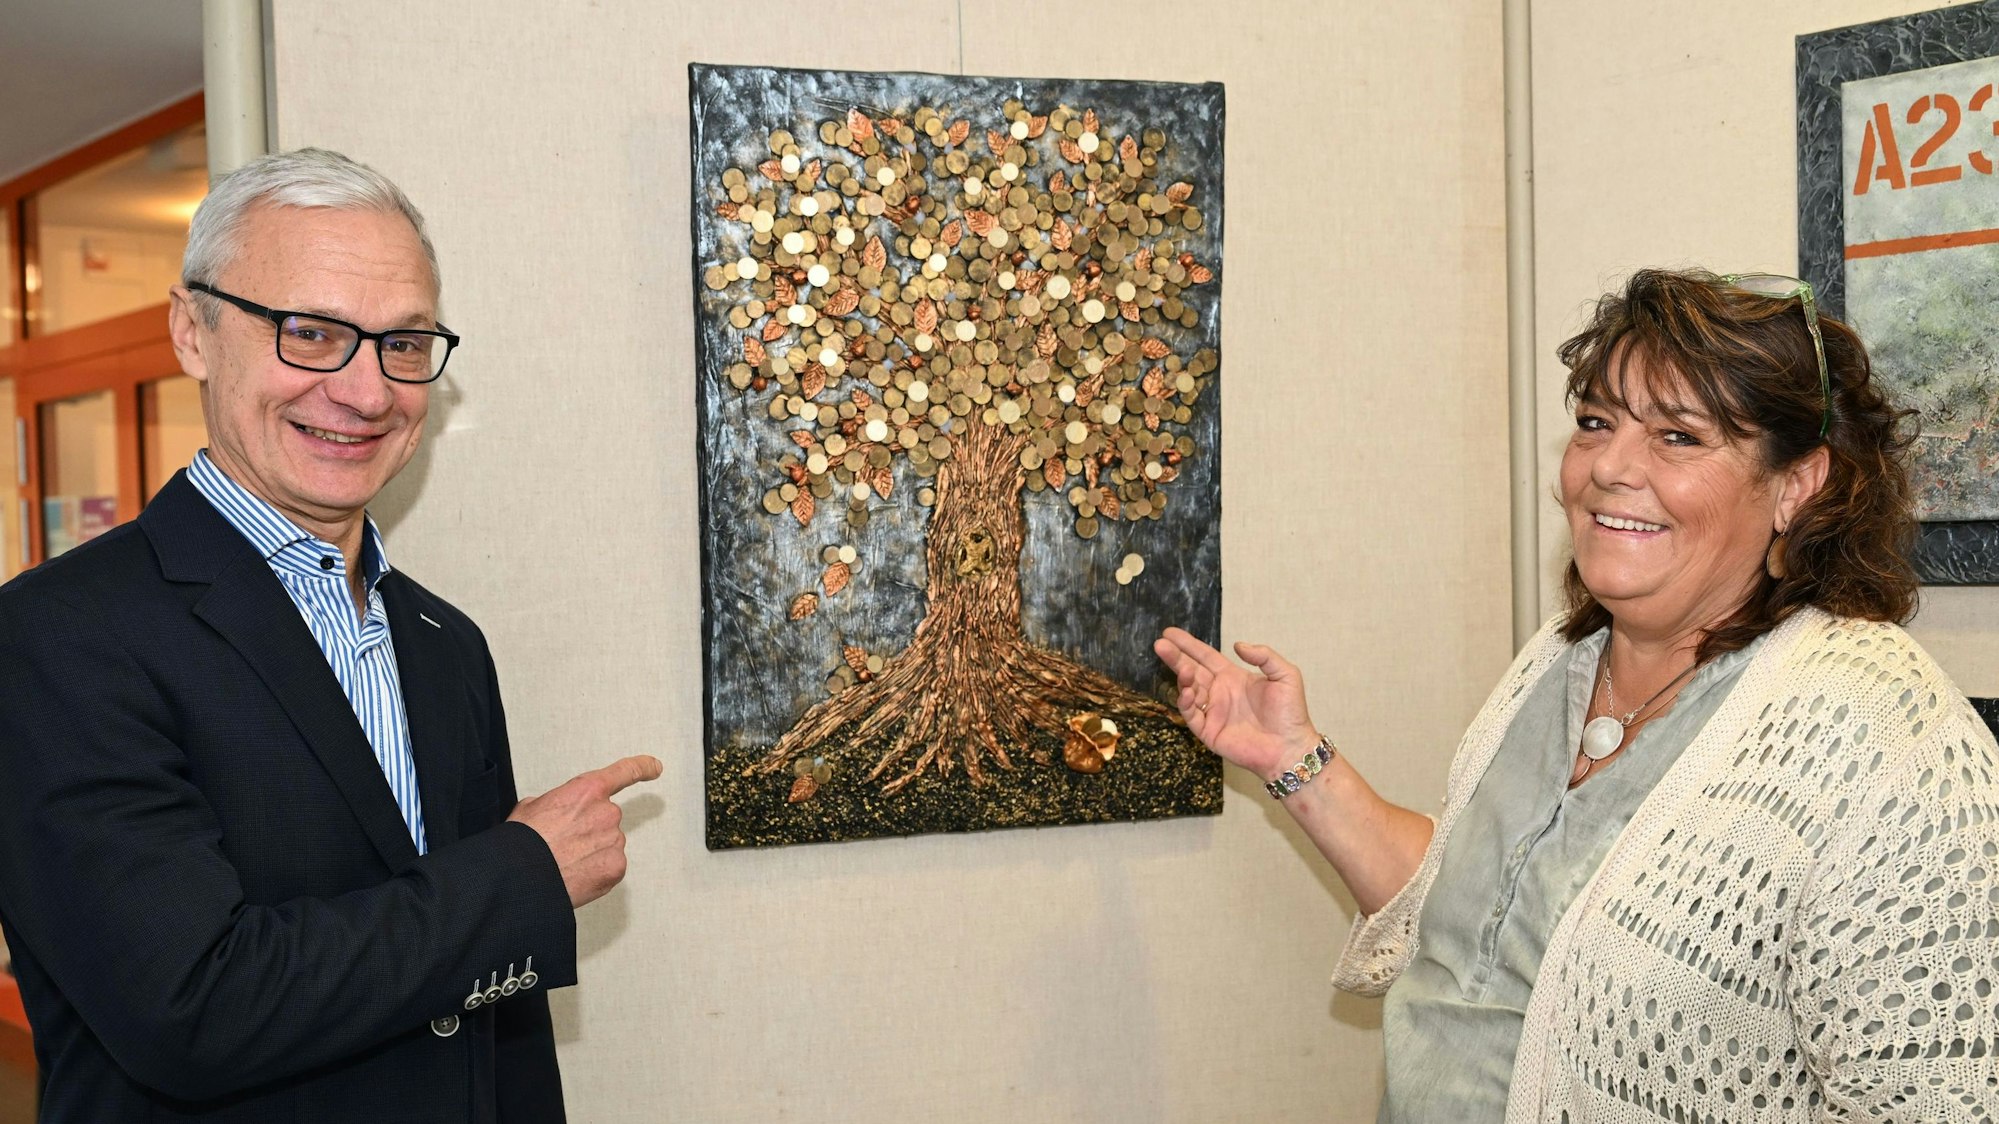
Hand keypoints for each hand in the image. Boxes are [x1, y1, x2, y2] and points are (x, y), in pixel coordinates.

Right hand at [507, 755, 661, 907]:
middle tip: (563, 843)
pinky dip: (596, 871)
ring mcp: (615, 840)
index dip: (642, 768)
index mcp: (588, 791)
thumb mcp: (532, 807)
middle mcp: (607, 812)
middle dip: (589, 829)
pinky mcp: (616, 867)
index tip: (655, 767)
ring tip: (564, 861)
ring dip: (591, 852)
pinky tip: (575, 874)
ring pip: (607, 844)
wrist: (522, 877)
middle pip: (606, 818)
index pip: (624, 772)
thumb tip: (559, 812)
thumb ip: (558, 801)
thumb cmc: (523, 843)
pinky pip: (610, 866)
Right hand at [1153, 628, 1319, 778]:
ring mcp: (1212, 712)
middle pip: (1191, 670)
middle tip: (1159, 644)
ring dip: (1182, 677)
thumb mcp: (1285, 675)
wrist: (1290, 747)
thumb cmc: (1291, 713)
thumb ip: (1264, 656)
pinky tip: (1186, 691)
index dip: (1188, 645)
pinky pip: (1191, 714)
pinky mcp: (1208, 731)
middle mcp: (1219, 692)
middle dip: (1175, 657)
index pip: (1205, 657)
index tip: (1170, 632)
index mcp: (1233, 677)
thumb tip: (1237, 645)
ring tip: (1182, 667)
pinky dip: (1184, 702)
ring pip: (1188, 690)